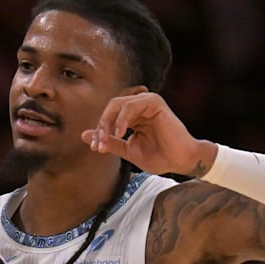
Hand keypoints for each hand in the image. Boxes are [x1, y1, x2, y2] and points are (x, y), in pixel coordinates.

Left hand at [81, 92, 216, 176]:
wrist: (180, 161)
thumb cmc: (159, 157)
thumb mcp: (128, 150)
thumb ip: (109, 141)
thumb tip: (85, 135)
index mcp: (132, 116)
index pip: (108, 117)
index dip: (99, 132)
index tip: (96, 148)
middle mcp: (138, 107)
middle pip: (110, 108)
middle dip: (101, 126)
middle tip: (98, 144)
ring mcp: (146, 102)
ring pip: (117, 104)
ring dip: (108, 122)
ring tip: (107, 139)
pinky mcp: (154, 102)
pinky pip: (131, 105)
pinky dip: (121, 118)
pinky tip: (120, 132)